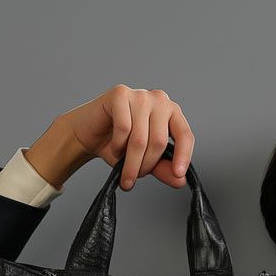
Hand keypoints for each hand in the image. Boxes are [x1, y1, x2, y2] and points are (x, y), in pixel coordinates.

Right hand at [58, 84, 194, 190]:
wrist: (90, 135)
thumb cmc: (118, 144)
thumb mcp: (145, 161)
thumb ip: (163, 169)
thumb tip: (180, 181)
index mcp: (171, 113)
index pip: (185, 135)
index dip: (183, 156)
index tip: (178, 174)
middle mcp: (159, 100)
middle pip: (159, 141)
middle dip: (145, 166)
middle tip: (133, 178)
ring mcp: (140, 95)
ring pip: (140, 139)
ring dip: (130, 162)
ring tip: (123, 168)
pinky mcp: (120, 94)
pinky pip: (124, 128)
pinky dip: (118, 146)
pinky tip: (115, 148)